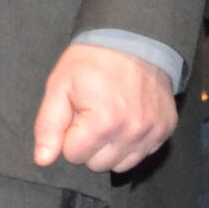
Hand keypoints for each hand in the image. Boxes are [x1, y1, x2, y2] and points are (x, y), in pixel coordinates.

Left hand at [32, 43, 176, 174]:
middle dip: (87, 145)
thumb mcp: (59, 86)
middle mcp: (133, 132)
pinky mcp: (165, 131)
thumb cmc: (90, 63)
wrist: (132, 42)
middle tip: (88, 117)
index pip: (74, 155)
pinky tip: (123, 122)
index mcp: (103, 123)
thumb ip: (48, 126)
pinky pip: (142, 154)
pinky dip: (129, 144)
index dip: (67, 136)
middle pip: (98, 165)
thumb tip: (43, 160)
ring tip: (106, 120)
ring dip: (109, 149)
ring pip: (121, 165)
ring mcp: (153, 133)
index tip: (73, 115)